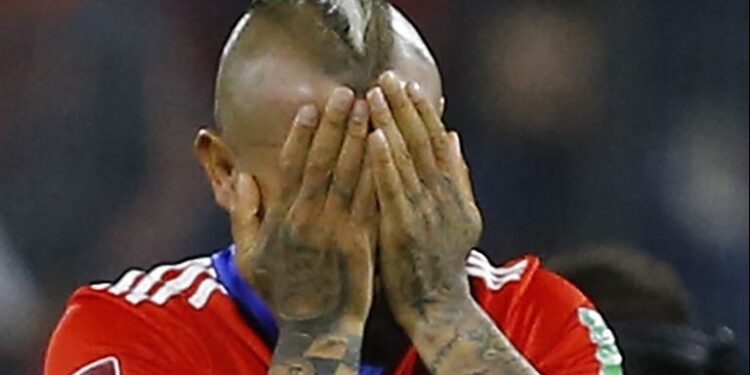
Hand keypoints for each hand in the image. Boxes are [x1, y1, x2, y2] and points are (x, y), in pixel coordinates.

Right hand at [242, 88, 376, 372]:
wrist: (318, 328)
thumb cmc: (283, 291)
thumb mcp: (250, 257)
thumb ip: (244, 216)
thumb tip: (244, 177)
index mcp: (284, 219)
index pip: (294, 167)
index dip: (303, 135)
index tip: (311, 106)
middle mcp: (312, 219)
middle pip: (326, 163)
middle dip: (337, 126)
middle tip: (347, 92)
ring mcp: (340, 230)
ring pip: (353, 176)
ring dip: (362, 139)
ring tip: (371, 108)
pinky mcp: (364, 241)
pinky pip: (373, 200)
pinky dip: (380, 172)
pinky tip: (389, 148)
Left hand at [366, 72, 482, 331]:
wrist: (439, 308)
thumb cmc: (442, 264)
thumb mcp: (463, 217)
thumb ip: (459, 176)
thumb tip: (453, 135)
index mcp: (453, 191)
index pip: (437, 142)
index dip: (423, 111)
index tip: (410, 84)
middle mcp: (442, 196)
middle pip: (422, 142)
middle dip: (404, 107)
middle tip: (386, 76)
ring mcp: (424, 211)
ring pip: (407, 158)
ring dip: (391, 123)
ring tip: (375, 93)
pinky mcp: (404, 228)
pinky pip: (392, 188)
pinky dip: (385, 160)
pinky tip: (374, 136)